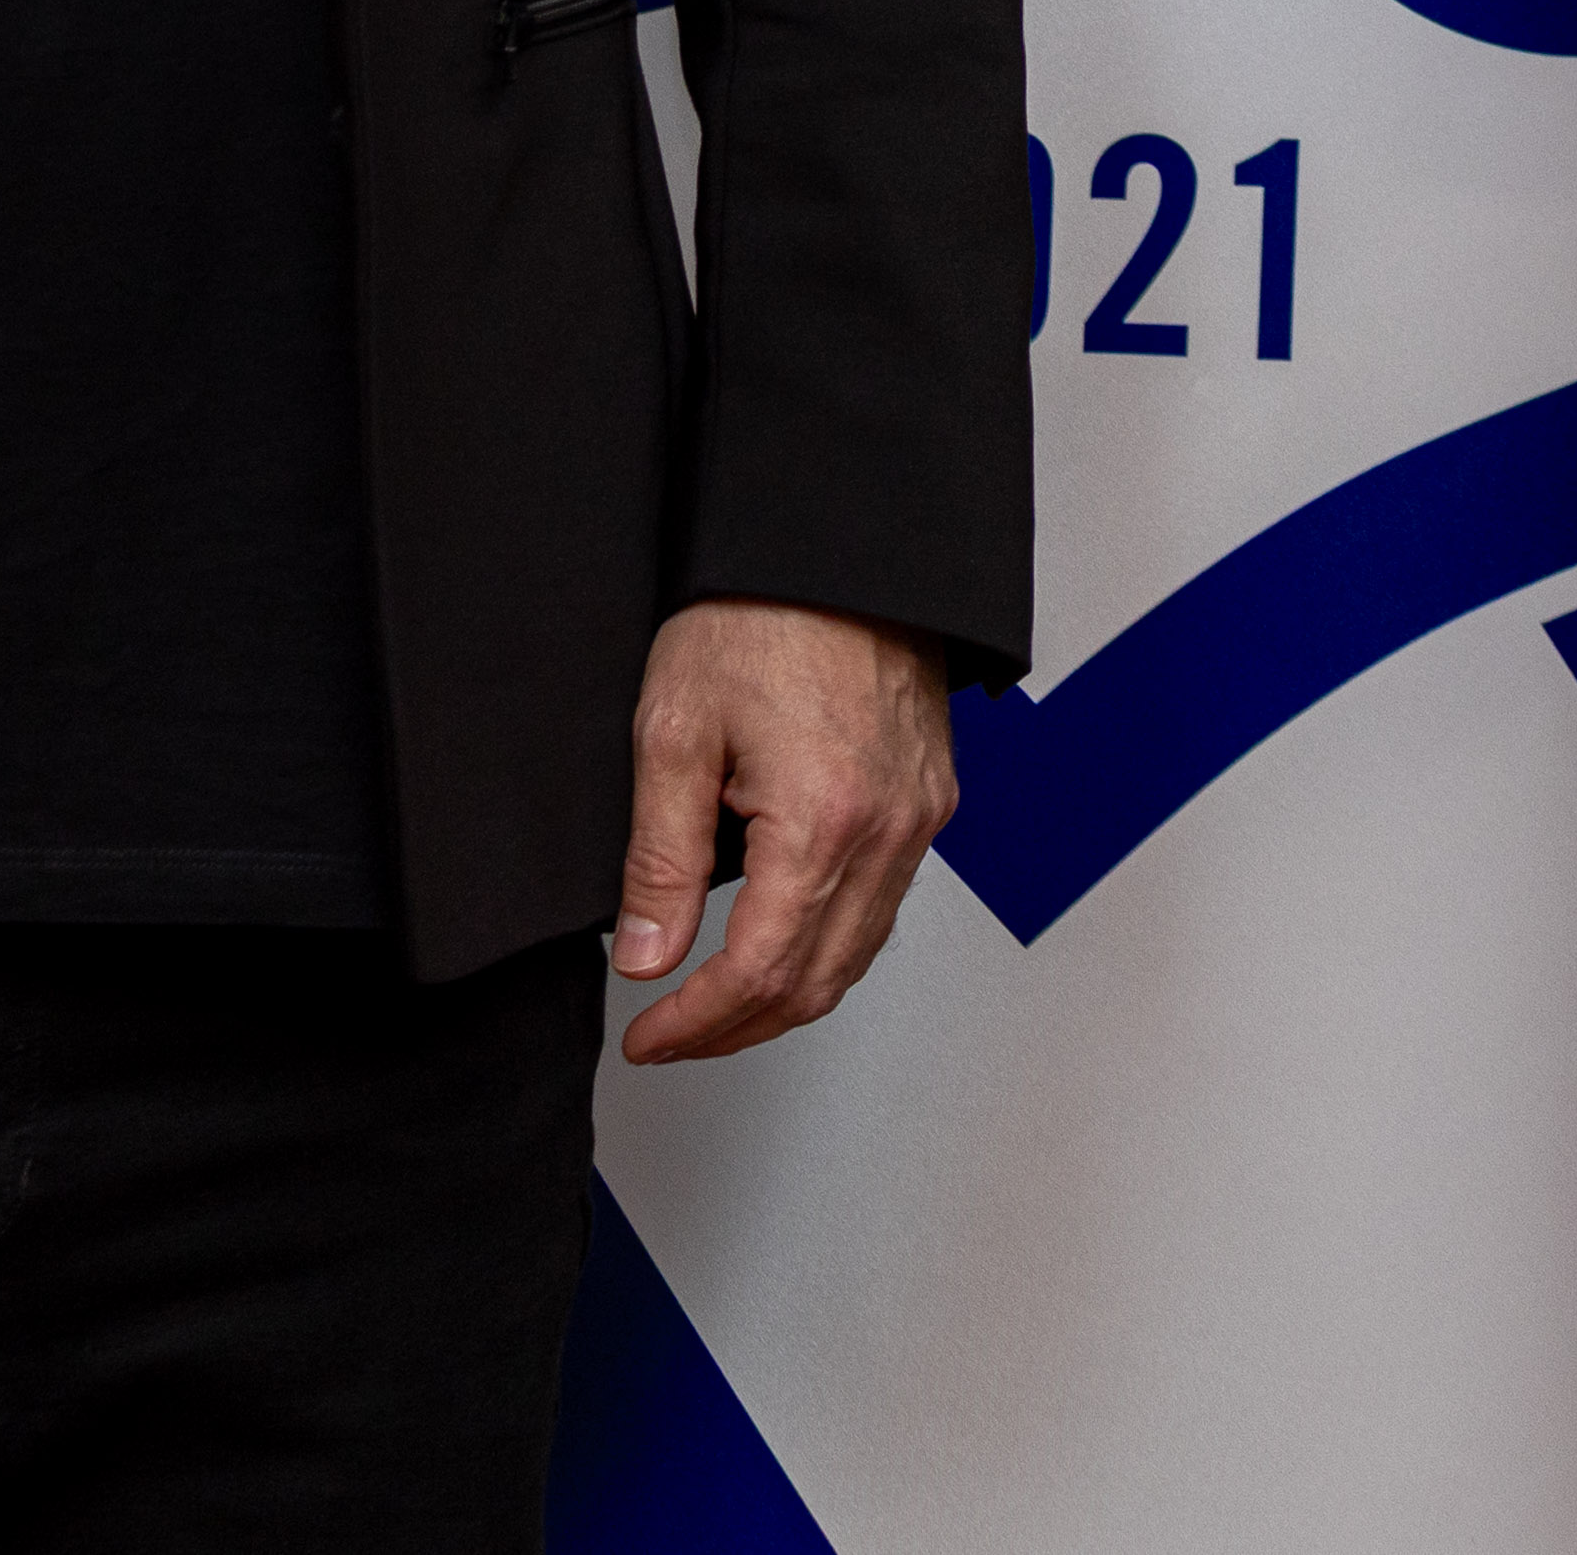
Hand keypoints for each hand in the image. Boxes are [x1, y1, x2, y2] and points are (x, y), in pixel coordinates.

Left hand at [610, 598, 954, 1065]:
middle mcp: (888, 830)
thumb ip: (658, 860)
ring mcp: (919, 816)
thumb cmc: (758, 612)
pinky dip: (829, 945)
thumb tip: (646, 960)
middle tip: (671, 1034)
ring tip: (715, 1001)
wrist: (838, 540)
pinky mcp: (930, 796)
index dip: (695, 1024)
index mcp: (823, 820)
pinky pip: (884, 905)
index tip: (647, 1037)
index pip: (758, 973)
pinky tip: (782, 935)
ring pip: (857, 955)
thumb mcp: (675, 730)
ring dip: (785, 995)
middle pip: (815, 984)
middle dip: (735, 1028)